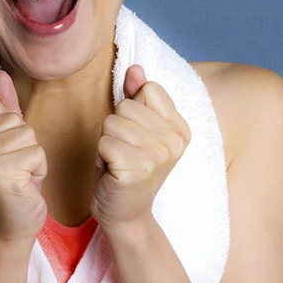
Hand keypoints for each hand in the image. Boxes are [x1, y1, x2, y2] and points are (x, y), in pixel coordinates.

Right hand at [0, 70, 48, 241]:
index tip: (2, 155)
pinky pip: (36, 153)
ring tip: (19, 177)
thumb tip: (0, 74)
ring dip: (33, 158)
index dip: (11, 128)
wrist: (12, 226)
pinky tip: (25, 187)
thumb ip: (2, 106)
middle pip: (14, 119)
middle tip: (13, 170)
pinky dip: (39, 170)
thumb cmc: (11, 183)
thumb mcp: (4, 140)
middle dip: (24, 144)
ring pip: (27, 135)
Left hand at [91, 65, 191, 230]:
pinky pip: (104, 143)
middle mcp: (175, 141)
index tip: (137, 136)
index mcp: (180, 128)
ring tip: (118, 162)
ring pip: (112, 123)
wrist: (125, 214)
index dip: (132, 109)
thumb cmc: (128, 168)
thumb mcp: (137, 129)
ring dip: (106, 143)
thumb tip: (135, 68)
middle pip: (126, 106)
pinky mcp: (137, 170)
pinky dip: (101, 158)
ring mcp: (158, 156)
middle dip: (115, 128)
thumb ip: (138, 96)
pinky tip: (113, 173)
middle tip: (124, 153)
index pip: (148, 89)